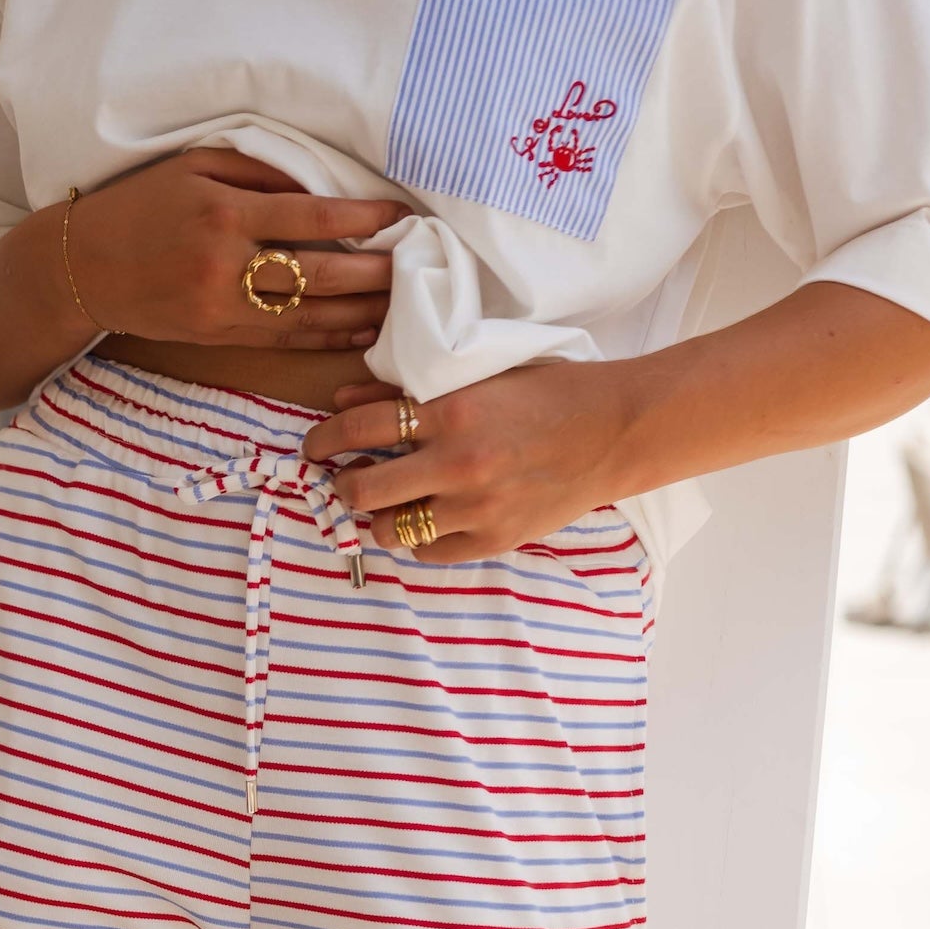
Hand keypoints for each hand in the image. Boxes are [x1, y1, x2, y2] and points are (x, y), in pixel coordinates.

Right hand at [69, 150, 401, 354]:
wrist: (83, 267)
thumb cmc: (140, 206)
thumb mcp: (192, 167)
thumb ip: (256, 172)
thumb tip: (319, 185)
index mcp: (224, 211)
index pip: (312, 215)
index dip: (363, 217)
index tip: (399, 215)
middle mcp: (226, 264)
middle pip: (319, 273)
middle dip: (373, 271)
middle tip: (414, 265)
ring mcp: (221, 307)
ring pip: (307, 315)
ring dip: (359, 312)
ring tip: (400, 305)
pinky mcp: (216, 336)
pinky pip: (282, 339)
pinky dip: (325, 336)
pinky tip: (359, 332)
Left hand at [302, 364, 631, 561]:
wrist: (615, 431)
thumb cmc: (549, 393)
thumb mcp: (481, 375)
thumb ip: (410, 391)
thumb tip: (344, 401)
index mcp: (452, 412)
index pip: (360, 429)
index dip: (324, 439)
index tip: (314, 446)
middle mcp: (458, 464)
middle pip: (364, 490)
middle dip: (343, 486)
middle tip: (344, 480)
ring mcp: (475, 508)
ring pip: (391, 530)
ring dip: (378, 518)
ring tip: (386, 505)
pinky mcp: (494, 540)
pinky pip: (430, 553)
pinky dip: (419, 540)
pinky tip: (427, 520)